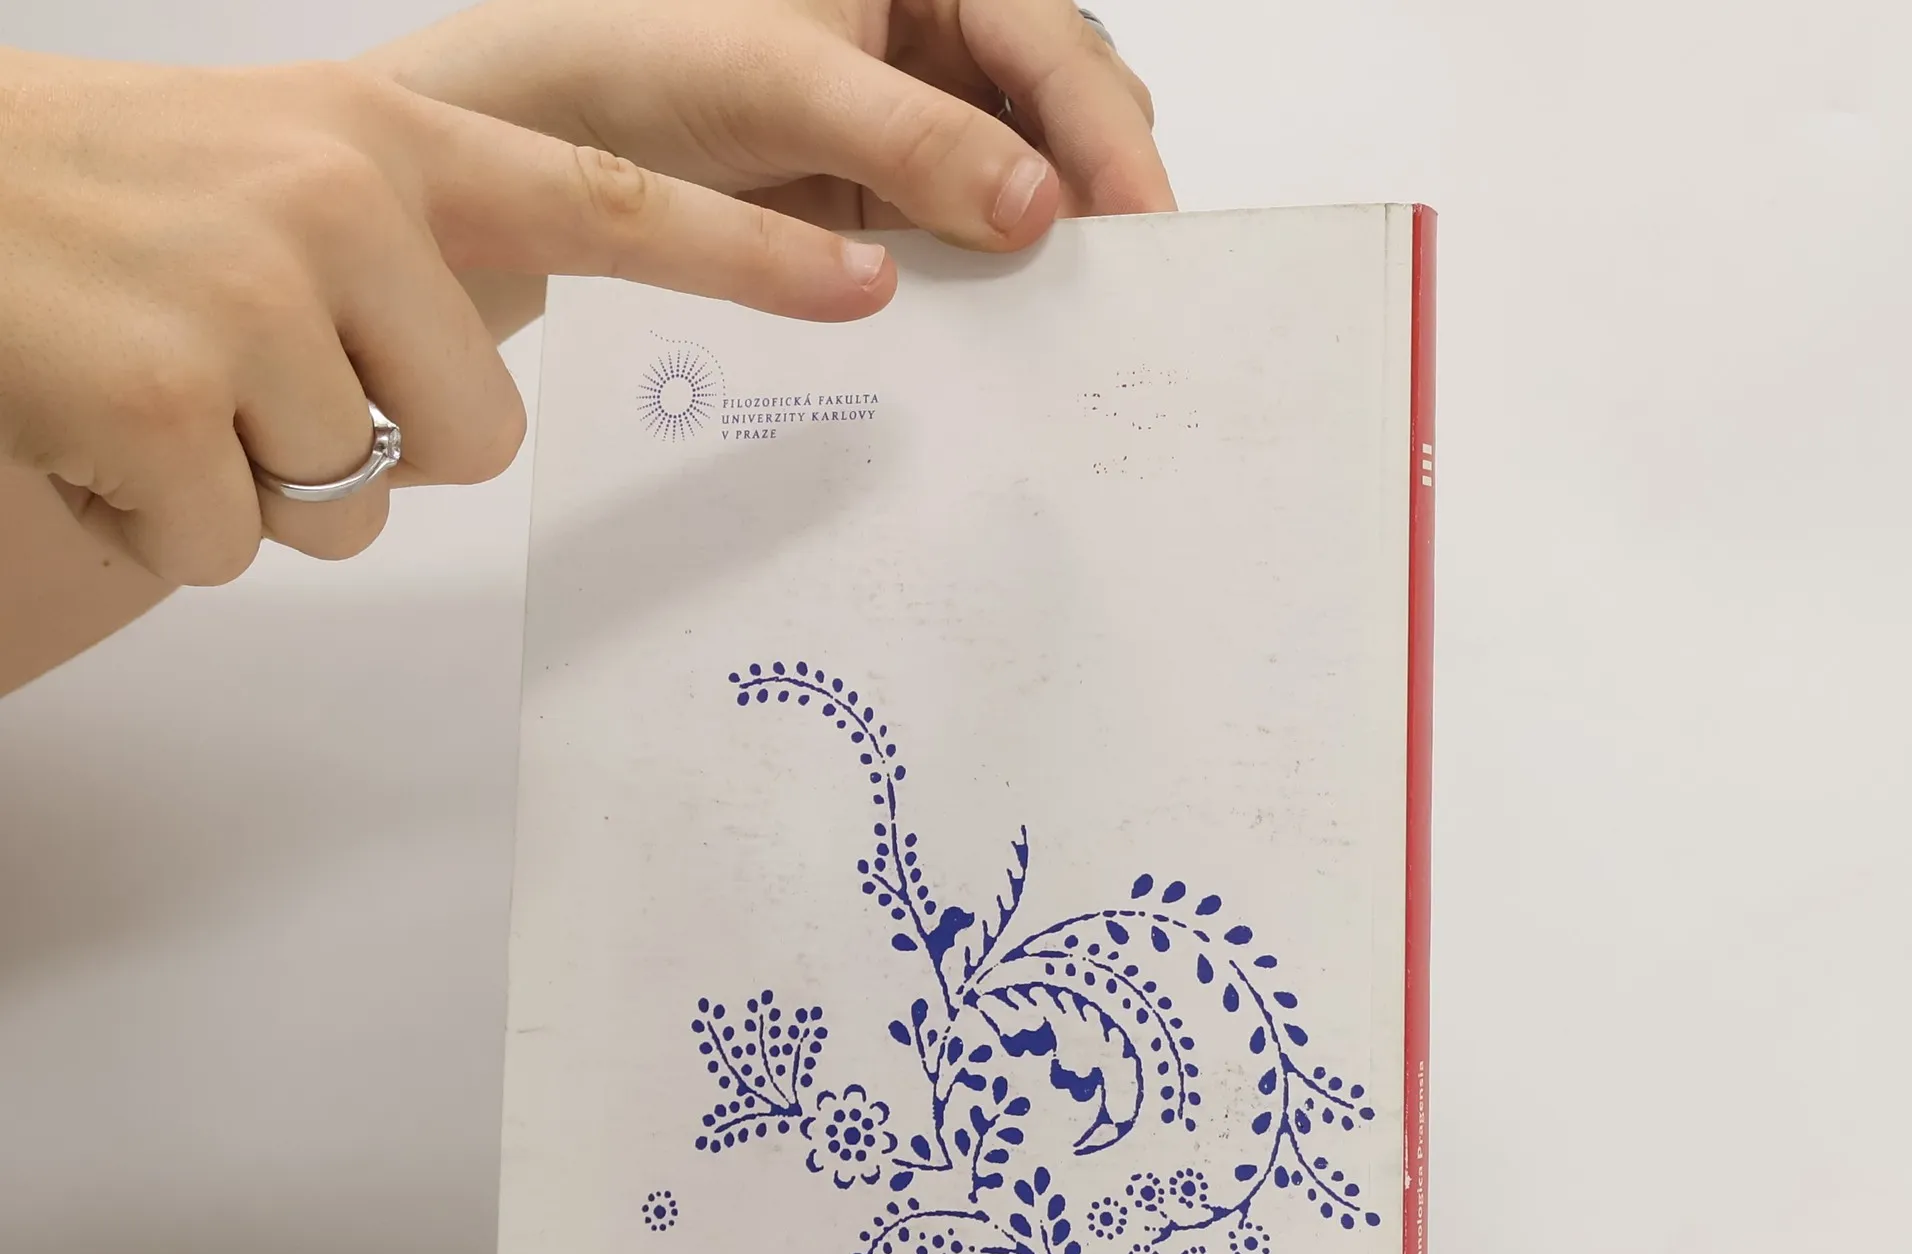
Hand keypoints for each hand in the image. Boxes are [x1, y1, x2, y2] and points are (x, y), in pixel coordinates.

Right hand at [0, 48, 895, 588]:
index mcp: (383, 142)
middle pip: (481, 440)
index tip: (868, 284)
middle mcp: (334, 200)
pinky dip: (170, 523)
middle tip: (256, 379)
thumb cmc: (104, 205)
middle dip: (383, 449)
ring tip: (158, 383)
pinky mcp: (157, 394)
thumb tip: (471, 407)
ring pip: (357, 506)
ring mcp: (246, 295)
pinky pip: (241, 549)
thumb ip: (402, 257)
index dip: (743, 257)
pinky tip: (98, 426)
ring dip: (261, 486)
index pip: (606, 204)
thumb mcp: (272, 177)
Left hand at [369, 0, 1172, 253]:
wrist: (537, 136)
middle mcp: (930, 39)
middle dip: (1097, 186)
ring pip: (1021, 181)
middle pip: (1059, 109)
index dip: (1107, 132)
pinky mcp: (879, 203)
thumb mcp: (788, 83)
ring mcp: (908, 127)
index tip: (1144, 221)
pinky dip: (989, 284)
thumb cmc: (639, 60)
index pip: (1051, 43)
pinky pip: (963, 243)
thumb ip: (917, 140)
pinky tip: (1006, 326)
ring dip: (1049, 245)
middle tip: (1122, 283)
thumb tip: (1039, 206)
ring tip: (1078, 317)